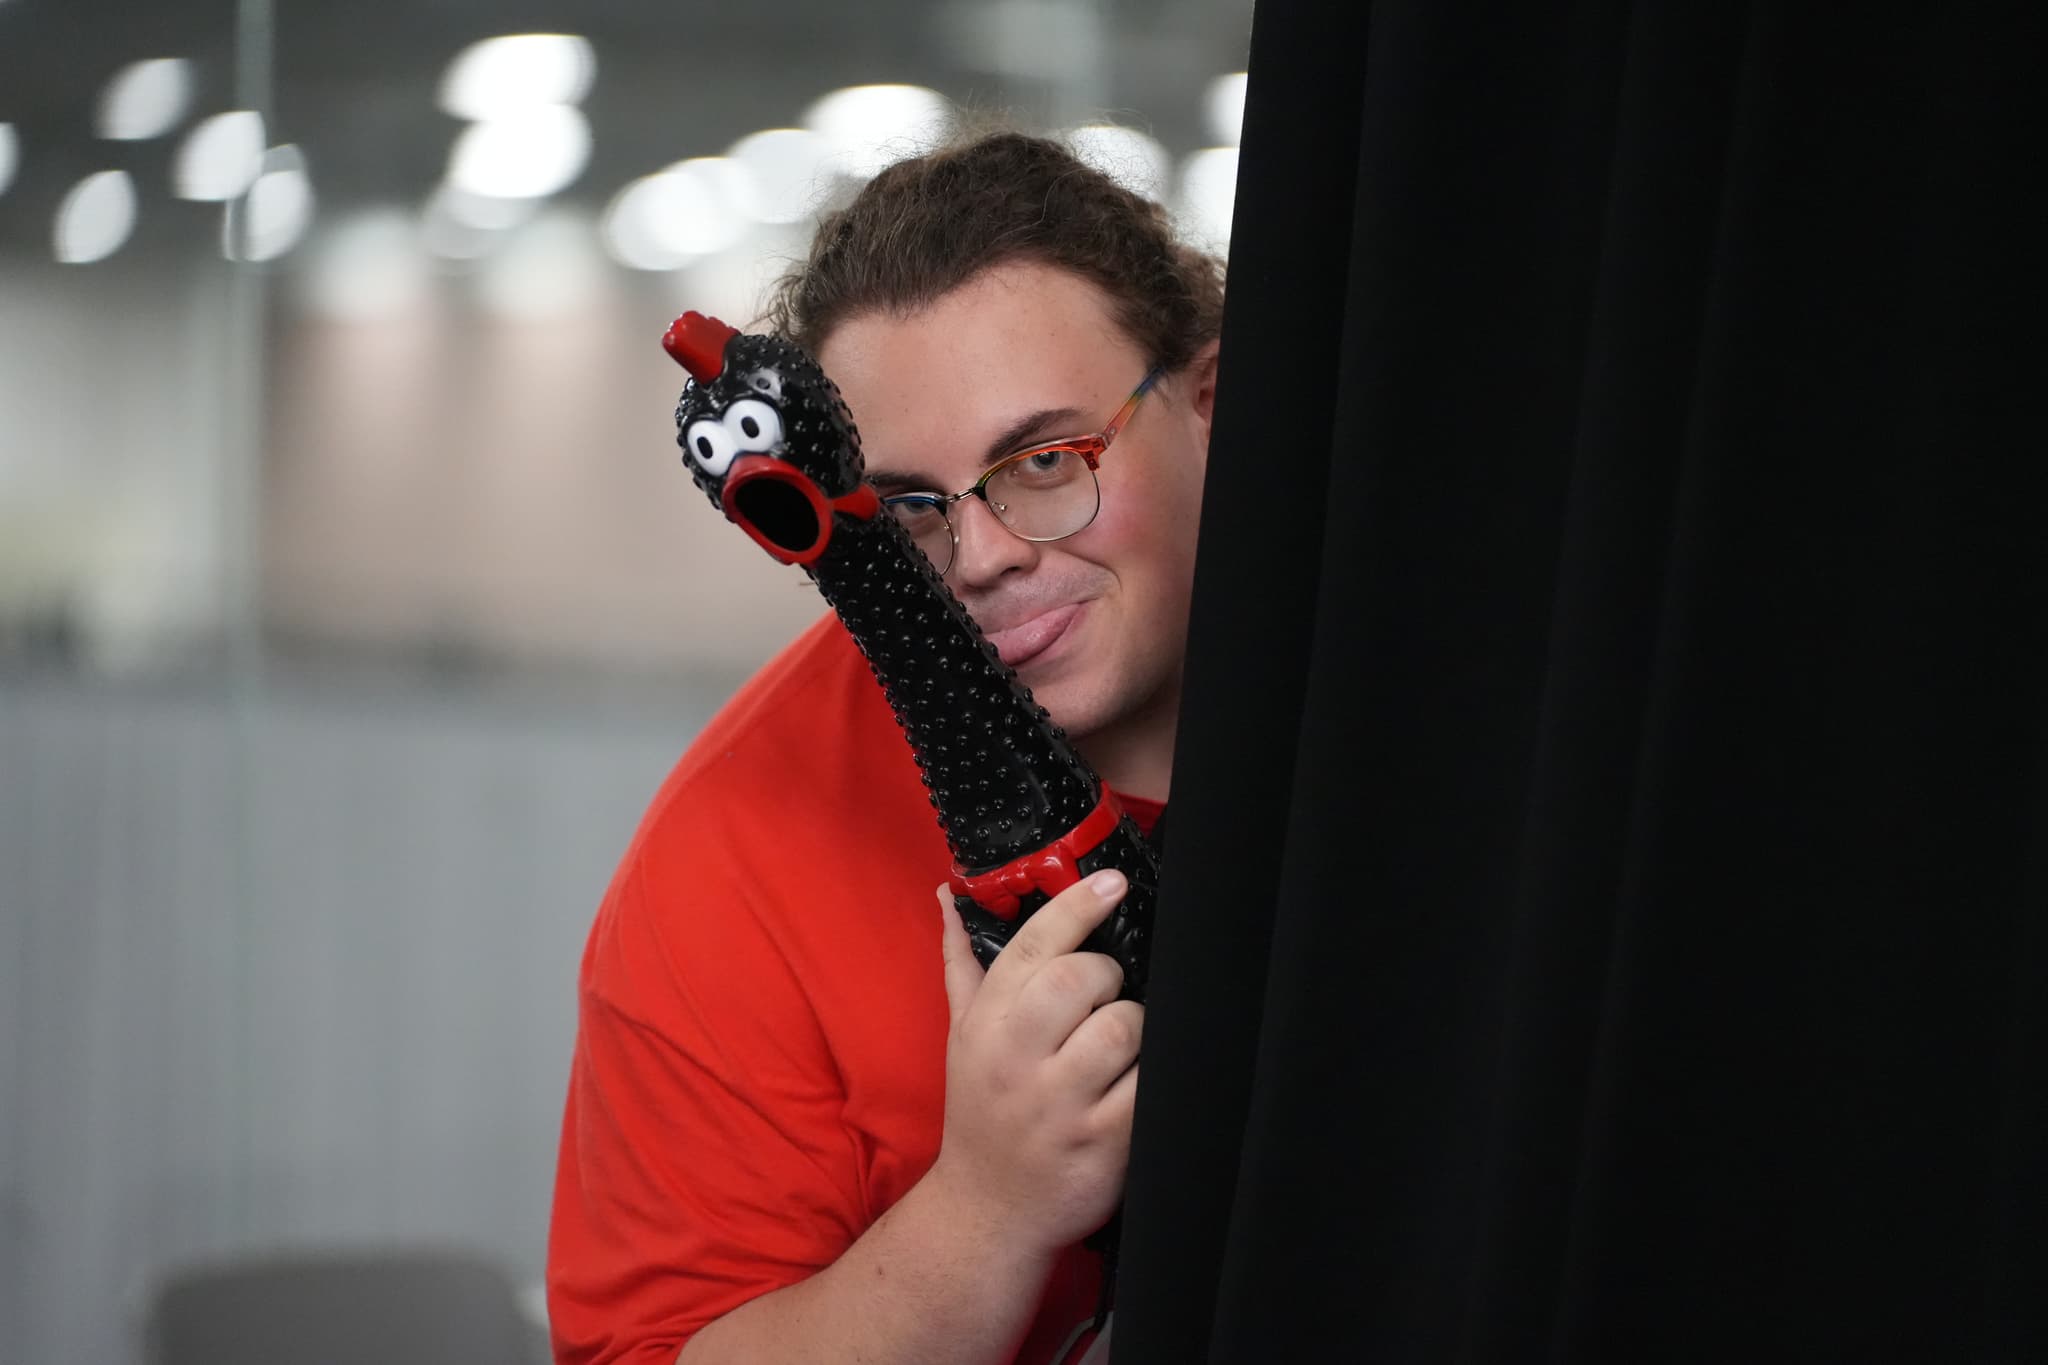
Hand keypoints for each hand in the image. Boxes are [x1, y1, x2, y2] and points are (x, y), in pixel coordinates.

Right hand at [926, 870, 1143, 1258]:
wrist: (988, 1212)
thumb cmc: (982, 1112)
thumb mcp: (963, 1037)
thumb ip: (962, 965)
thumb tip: (948, 896)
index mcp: (985, 1026)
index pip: (1033, 947)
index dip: (1078, 905)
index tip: (1111, 882)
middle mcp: (1016, 1060)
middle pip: (1081, 979)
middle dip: (1108, 976)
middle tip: (1104, 996)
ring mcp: (1059, 1105)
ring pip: (1124, 1027)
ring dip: (1133, 1030)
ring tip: (1116, 1049)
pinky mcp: (1102, 1143)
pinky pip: (1147, 1085)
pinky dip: (1152, 1076)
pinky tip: (1134, 1083)